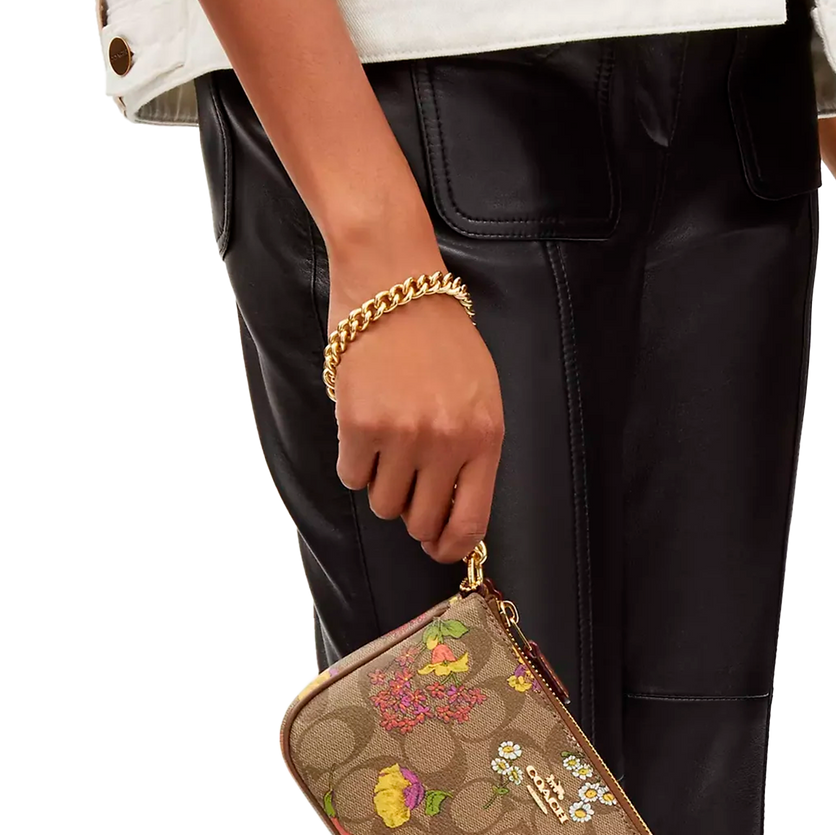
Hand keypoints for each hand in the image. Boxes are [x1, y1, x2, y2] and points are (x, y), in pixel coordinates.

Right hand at [328, 236, 504, 563]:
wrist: (395, 284)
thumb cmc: (442, 341)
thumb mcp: (481, 396)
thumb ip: (474, 455)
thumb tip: (455, 516)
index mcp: (484, 437)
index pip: (471, 521)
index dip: (451, 547)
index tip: (440, 549)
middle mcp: (445, 441)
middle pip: (421, 520)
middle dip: (413, 513)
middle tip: (407, 485)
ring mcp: (402, 435)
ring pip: (383, 504)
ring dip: (382, 484)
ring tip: (388, 442)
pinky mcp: (359, 425)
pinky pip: (351, 477)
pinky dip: (355, 461)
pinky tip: (365, 427)